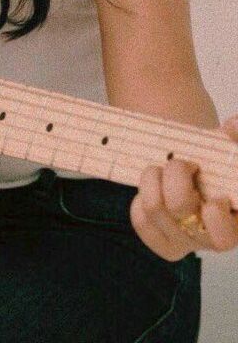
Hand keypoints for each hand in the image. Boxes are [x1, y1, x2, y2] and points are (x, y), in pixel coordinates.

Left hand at [129, 116, 237, 259]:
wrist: (199, 174)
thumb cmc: (219, 164)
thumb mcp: (228, 147)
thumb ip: (235, 136)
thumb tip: (234, 124)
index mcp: (236, 221)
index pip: (226, 236)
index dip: (216, 216)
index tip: (215, 194)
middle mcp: (211, 238)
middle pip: (179, 207)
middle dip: (176, 173)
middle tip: (185, 163)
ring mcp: (185, 242)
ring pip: (153, 208)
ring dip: (154, 176)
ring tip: (165, 168)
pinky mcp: (162, 242)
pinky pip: (140, 219)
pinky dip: (143, 195)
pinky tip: (157, 186)